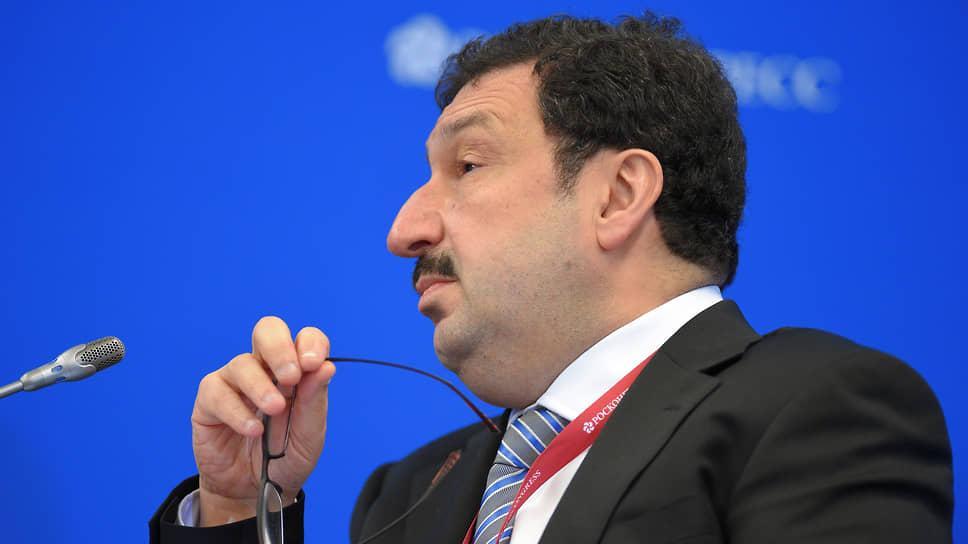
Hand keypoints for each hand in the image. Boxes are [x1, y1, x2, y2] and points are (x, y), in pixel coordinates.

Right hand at [190, 316, 335, 525]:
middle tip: (291, 376)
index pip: (305, 338)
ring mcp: (235, 381)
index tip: (314, 364)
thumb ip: (315, 401)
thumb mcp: (309, 435)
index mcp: (296, 371)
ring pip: (242, 363)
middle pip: (268, 330)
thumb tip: (326, 366)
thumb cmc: (285, 458)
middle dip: (280, 348)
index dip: (311, 343)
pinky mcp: (209, 400)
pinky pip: (218, 392)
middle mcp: (264, 368)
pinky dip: (237, 411)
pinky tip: (252, 430)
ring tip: (274, 411)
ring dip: (261, 386)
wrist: (254, 491)